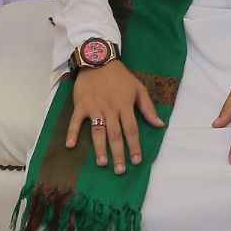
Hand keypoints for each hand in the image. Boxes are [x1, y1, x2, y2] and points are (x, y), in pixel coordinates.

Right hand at [66, 60, 164, 174]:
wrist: (98, 60)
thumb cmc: (120, 76)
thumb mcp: (139, 88)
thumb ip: (148, 108)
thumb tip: (160, 125)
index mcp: (125, 105)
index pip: (131, 130)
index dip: (134, 146)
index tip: (136, 161)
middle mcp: (110, 108)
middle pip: (115, 135)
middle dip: (118, 153)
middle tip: (120, 170)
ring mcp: (94, 107)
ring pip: (98, 131)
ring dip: (100, 148)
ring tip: (103, 163)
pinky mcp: (80, 105)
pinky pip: (75, 121)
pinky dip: (72, 132)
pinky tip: (70, 145)